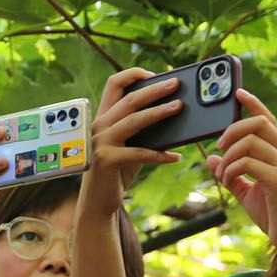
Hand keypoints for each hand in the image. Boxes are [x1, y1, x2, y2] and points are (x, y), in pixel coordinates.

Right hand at [78, 68, 182, 216]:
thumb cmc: (117, 170)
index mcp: (103, 117)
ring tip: (179, 107)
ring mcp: (100, 142)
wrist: (97, 201)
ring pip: (134, 120)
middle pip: (129, 98)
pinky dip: (160, 155)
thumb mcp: (128, 145)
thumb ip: (141, 130)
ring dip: (159, 112)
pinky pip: (139, 153)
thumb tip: (172, 113)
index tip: (156, 74)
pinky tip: (175, 157)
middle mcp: (99, 125)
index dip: (134, 74)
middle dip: (154, 89)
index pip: (114, 84)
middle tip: (176, 83)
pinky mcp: (107, 160)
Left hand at [207, 89, 276, 248]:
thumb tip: (211, 158)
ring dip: (228, 156)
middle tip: (219, 146)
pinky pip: (248, 163)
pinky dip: (230, 169)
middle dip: (233, 129)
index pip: (268, 120)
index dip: (254, 104)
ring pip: (250, 142)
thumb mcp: (246, 192)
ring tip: (222, 174)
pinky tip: (227, 181)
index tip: (238, 93)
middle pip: (259, 124)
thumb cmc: (273, 215)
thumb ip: (230, 174)